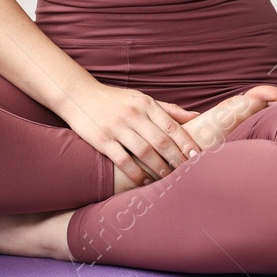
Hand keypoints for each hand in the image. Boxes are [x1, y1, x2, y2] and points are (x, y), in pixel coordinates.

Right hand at [55, 81, 201, 185]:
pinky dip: (136, 173)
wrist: (79, 95)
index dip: (186, 143)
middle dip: (176, 159)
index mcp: (146, 103)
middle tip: (187, 173)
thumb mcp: (142, 99)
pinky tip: (144, 181)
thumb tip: (197, 117)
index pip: (171, 125)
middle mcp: (133, 114)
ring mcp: (117, 127)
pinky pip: (123, 160)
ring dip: (159, 169)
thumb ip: (168, 110)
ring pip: (144, 152)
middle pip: (161, 141)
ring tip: (168, 179)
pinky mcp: (102, 139)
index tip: (197, 157)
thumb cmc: (116, 100)